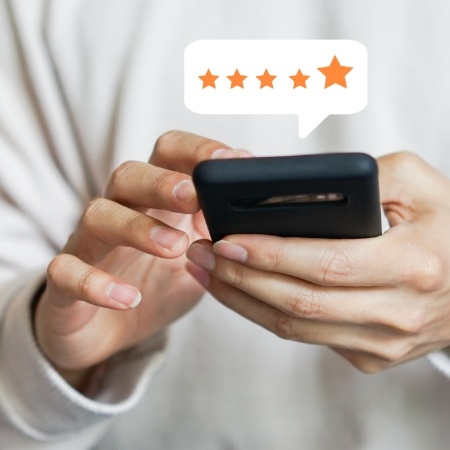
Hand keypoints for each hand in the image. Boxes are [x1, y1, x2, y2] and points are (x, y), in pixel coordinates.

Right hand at [34, 131, 242, 387]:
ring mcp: (89, 246)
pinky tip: (127, 298)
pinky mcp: (65, 282)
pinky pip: (66, 272)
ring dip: (136, 227)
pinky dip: (95, 284)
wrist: (107, 329)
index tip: (231, 161)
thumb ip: (222, 237)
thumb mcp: (198, 261)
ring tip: (175, 248)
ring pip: (98, 216)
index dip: (197, 151)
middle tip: (195, 195)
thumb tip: (265, 216)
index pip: (168, 155)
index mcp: (154, 202)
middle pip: (129, 176)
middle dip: (162, 181)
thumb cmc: (156, 285)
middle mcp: (120, 213)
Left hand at [186, 152, 449, 372]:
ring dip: (243, 300)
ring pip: (296, 328)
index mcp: (412, 264)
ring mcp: (383, 343)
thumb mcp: (420, 182)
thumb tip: (303, 185)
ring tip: (207, 272)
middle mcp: (398, 313)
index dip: (271, 254)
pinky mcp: (370, 356)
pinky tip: (241, 290)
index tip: (227, 239)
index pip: (326, 263)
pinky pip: (306, 337)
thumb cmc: (448, 226)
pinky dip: (265, 313)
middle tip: (203, 253)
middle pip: (300, 303)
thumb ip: (367, 174)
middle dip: (242, 277)